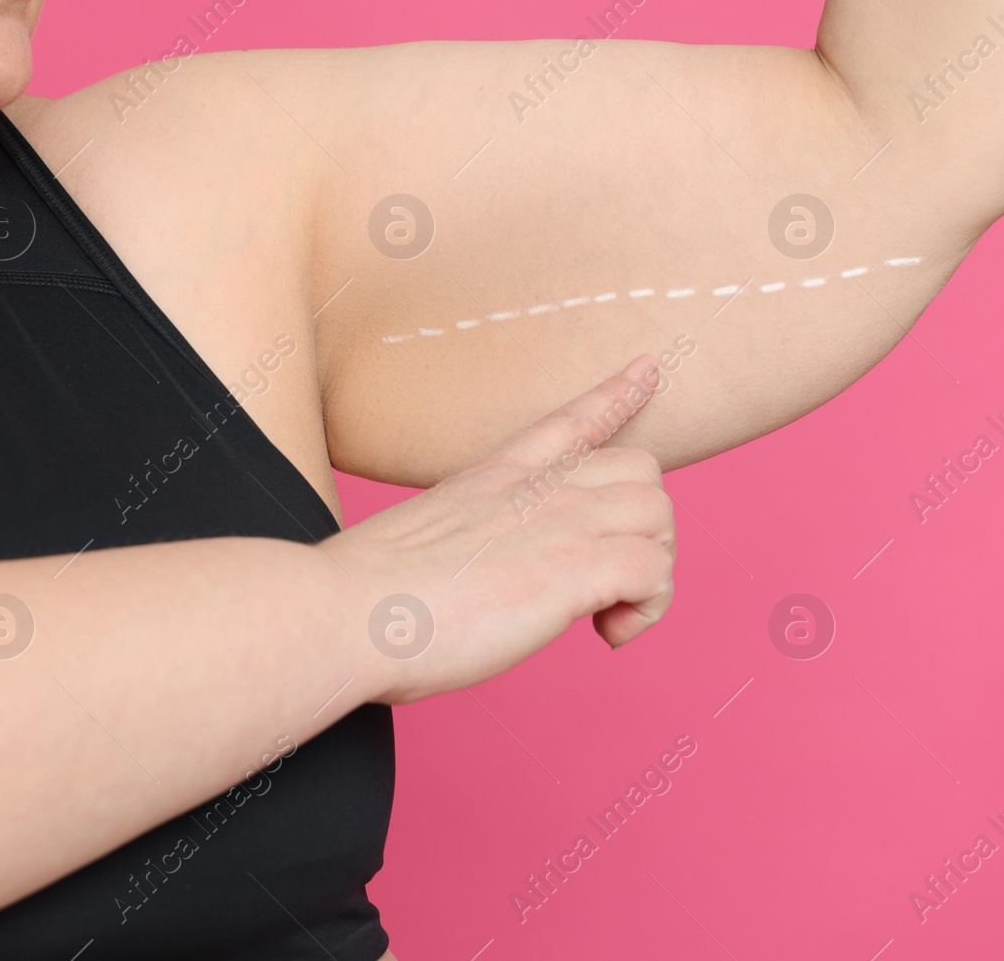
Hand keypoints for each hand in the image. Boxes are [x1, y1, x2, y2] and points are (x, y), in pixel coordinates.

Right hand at [329, 354, 676, 703]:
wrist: (344, 610)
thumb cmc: (362, 598)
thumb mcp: (416, 545)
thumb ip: (456, 547)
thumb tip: (453, 584)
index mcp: (494, 478)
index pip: (571, 420)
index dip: (618, 396)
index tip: (649, 369)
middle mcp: (536, 489)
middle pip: (642, 472)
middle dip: (645, 528)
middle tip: (608, 584)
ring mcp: (560, 522)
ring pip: (660, 516)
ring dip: (652, 570)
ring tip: (610, 614)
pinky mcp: (574, 568)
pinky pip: (655, 571)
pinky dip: (649, 608)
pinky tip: (609, 633)